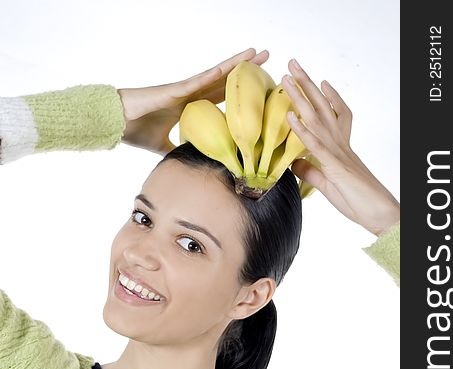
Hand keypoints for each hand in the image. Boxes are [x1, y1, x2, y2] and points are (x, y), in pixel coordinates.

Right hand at [117, 48, 269, 155]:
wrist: (115, 122)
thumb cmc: (134, 129)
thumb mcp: (162, 145)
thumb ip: (175, 149)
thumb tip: (187, 163)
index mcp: (190, 107)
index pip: (220, 98)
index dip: (239, 93)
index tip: (257, 90)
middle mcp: (190, 94)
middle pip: (224, 81)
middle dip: (245, 72)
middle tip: (268, 61)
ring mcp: (184, 89)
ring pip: (217, 75)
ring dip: (237, 64)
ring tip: (258, 53)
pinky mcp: (175, 90)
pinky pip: (199, 80)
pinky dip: (215, 74)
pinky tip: (232, 66)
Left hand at [282, 59, 399, 236]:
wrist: (380, 214)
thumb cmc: (358, 201)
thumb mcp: (327, 185)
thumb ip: (310, 171)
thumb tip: (293, 161)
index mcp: (340, 148)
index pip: (332, 115)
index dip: (324, 97)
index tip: (313, 81)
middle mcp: (340, 144)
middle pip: (322, 108)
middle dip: (306, 85)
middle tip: (293, 63)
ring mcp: (338, 152)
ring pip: (318, 118)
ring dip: (301, 97)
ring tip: (287, 77)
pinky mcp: (336, 166)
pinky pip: (317, 144)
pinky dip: (303, 130)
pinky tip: (291, 116)